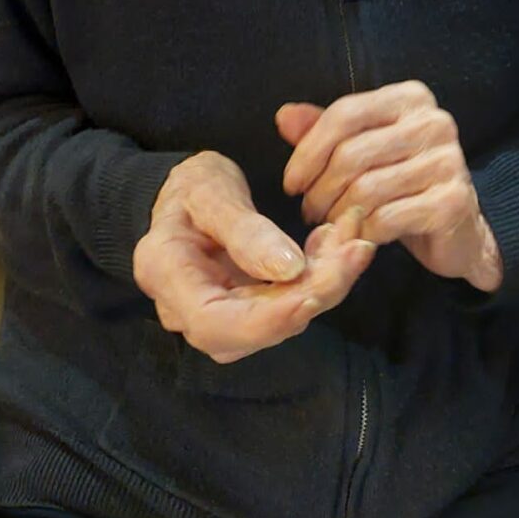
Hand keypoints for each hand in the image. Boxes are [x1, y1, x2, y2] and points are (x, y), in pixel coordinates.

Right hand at [134, 151, 375, 363]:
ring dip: (323, 287)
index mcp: (164, 275)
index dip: (267, 319)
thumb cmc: (192, 187)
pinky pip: (286, 305)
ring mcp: (220, 316)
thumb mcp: (210, 190)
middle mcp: (186, 310)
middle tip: (354, 253)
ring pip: (277, 322)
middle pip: (251, 330)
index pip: (212, 323)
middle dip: (310, 296)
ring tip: (354, 244)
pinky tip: (340, 246)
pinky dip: (320, 278)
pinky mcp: (248, 311)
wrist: (188, 194)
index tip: (313, 292)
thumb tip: (289, 270)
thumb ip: (244, 230)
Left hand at [278, 84, 502, 292]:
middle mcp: (433, 122)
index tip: (291, 183)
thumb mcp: (363, 151)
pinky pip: (386, 218)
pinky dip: (364, 232)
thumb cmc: (403, 185)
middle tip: (310, 211)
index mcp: (410, 98)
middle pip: (351, 154)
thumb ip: (324, 131)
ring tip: (331, 224)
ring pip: (365, 189)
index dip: (308, 150)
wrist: (459, 231)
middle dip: (319, 189)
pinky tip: (359, 236)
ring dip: (337, 214)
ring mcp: (448, 160)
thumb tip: (283, 116)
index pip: (345, 114)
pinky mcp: (452, 201)